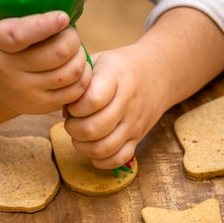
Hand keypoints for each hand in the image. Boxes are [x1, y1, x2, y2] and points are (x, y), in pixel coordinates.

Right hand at [0, 11, 91, 115]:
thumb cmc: (7, 44)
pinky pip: (75, 91)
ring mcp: (27, 90)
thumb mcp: (5, 22)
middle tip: (70, 34)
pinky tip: (77, 66)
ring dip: (81, 57)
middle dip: (73, 39)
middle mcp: (10, 68)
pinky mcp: (42, 106)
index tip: (63, 17)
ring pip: (70, 73)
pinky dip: (83, 76)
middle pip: (57, 54)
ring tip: (75, 50)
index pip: (21, 35)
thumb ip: (25, 8)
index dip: (45, 25)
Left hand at [63, 45, 166, 169]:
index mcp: (115, 79)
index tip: (72, 104)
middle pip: (94, 129)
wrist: (159, 74)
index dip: (75, 107)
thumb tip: (64, 113)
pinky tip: (94, 150)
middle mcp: (127, 103)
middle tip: (72, 122)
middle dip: (73, 129)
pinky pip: (119, 159)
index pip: (92, 100)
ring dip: (84, 147)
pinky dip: (102, 161)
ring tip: (80, 137)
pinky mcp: (138, 138)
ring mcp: (134, 123)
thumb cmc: (121, 68)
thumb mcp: (100, 61)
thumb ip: (80, 82)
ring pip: (104, 148)